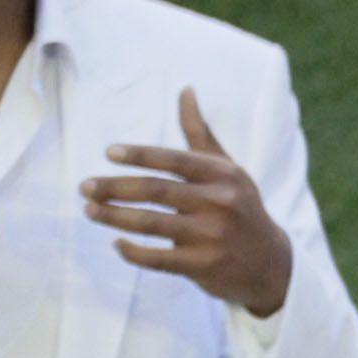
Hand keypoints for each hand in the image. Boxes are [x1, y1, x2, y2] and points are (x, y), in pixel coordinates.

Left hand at [87, 88, 294, 317]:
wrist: (273, 266)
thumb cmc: (241, 210)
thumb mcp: (228, 170)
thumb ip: (200, 133)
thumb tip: (186, 90)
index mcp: (222, 175)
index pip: (174, 160)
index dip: (139, 155)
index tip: (109, 153)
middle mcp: (220, 203)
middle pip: (156, 191)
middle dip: (114, 188)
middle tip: (84, 187)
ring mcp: (212, 237)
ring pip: (152, 223)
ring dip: (115, 217)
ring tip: (90, 211)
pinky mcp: (205, 267)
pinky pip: (160, 258)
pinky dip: (134, 252)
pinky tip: (117, 243)